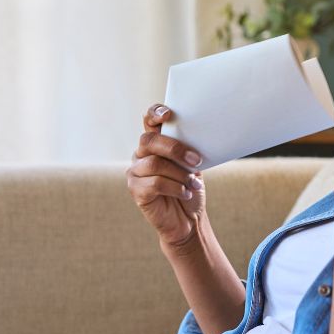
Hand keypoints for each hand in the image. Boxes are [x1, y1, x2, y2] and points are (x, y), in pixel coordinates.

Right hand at [126, 104, 206, 246]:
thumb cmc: (190, 189)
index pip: (148, 121)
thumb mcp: (193, 165)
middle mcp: (141, 155)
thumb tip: (198, 135)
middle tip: (196, 161)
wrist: (189, 220)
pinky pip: (154, 183)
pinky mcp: (136, 190)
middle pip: (149, 141)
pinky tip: (186, 193)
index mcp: (155, 144)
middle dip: (175, 149)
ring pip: (154, 164)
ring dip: (180, 174)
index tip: (168, 114)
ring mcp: (135, 172)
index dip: (155, 113)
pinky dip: (175, 188)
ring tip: (194, 184)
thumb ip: (188, 149)